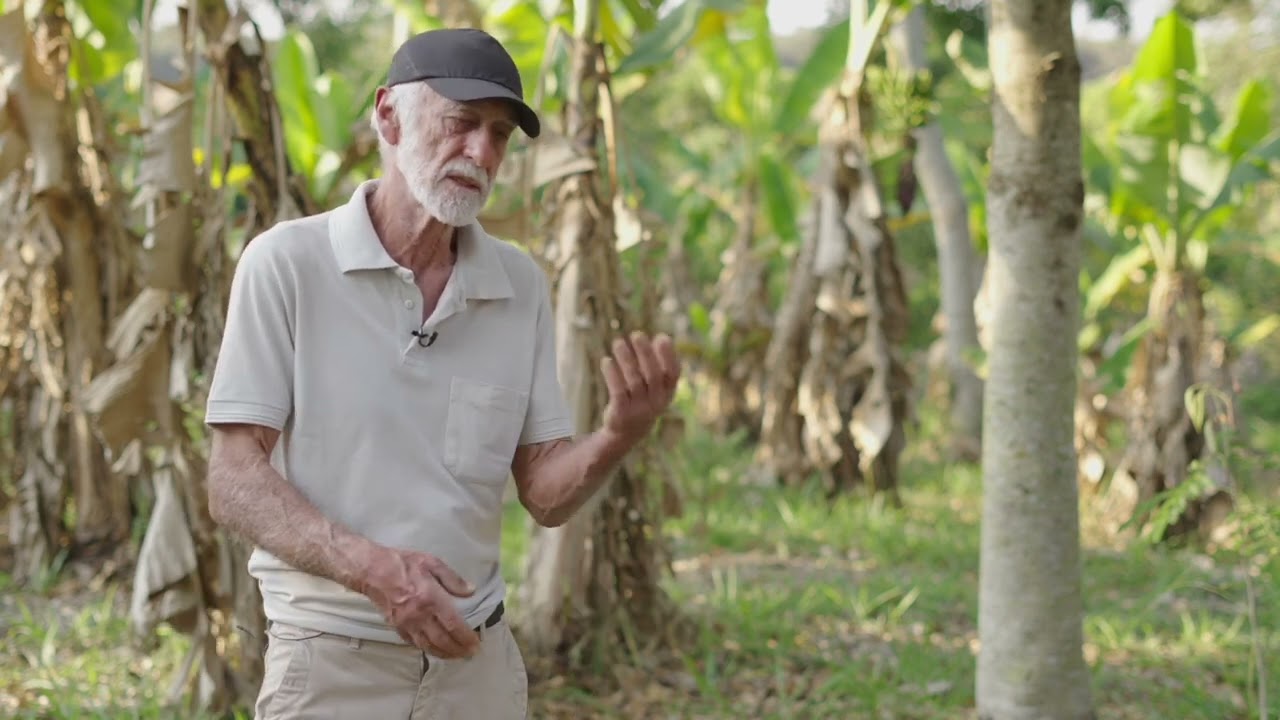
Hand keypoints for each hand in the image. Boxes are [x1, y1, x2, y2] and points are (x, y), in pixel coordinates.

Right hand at [361, 547, 479, 658]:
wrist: (372, 571)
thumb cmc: (403, 563)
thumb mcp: (431, 562)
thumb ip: (452, 579)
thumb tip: (471, 591)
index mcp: (431, 599)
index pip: (453, 625)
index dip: (466, 638)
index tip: (477, 644)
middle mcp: (419, 615)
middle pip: (442, 640)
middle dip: (458, 650)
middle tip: (470, 655)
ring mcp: (406, 623)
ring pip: (428, 646)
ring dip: (444, 654)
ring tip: (456, 656)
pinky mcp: (396, 627)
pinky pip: (414, 643)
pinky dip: (426, 649)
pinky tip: (434, 650)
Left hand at [600, 332, 681, 443]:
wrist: (627, 433)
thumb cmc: (643, 399)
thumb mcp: (655, 386)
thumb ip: (658, 365)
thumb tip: (662, 337)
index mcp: (668, 393)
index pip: (673, 373)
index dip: (669, 355)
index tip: (661, 337)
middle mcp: (656, 402)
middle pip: (653, 375)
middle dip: (645, 353)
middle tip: (637, 334)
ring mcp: (639, 409)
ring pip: (634, 381)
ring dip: (626, 359)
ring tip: (618, 342)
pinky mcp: (621, 413)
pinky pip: (618, 391)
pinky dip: (612, 374)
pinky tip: (606, 360)